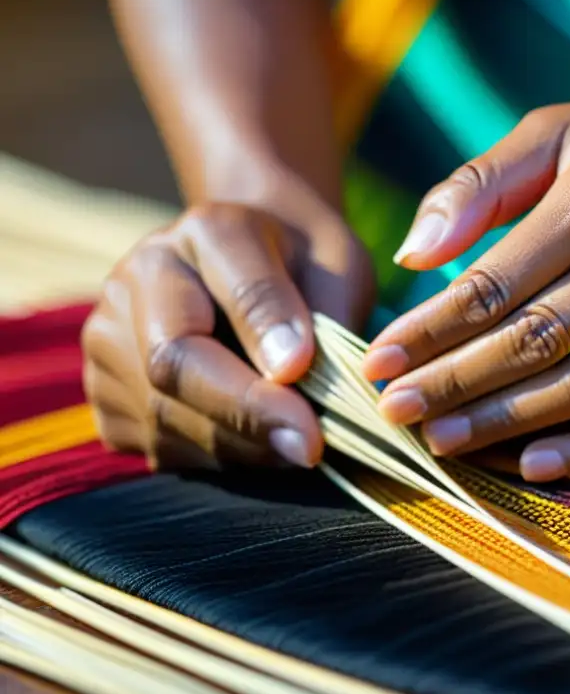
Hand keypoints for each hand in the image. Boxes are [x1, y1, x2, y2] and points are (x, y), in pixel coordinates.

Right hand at [83, 202, 374, 468]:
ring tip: (296, 443)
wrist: (260, 269)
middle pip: (173, 365)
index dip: (264, 340)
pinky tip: (259, 444)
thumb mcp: (336, 266)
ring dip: (240, 446)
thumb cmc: (309, 270)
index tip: (302, 375)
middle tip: (309, 445)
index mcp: (206, 234)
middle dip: (247, 414)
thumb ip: (319, 309)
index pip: (231, 291)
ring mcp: (110, 344)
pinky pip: (163, 448)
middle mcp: (136, 282)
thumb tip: (288, 371)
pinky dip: (219, 459)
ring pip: (166, 417)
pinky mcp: (108, 400)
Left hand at [364, 99, 569, 480]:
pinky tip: (540, 466)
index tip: (378, 363)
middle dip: (454, 383)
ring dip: (510, 420)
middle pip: (533, 338)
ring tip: (445, 444)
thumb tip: (416, 253)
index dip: (431, 329)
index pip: (496, 279)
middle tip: (394, 415)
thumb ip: (486, 181)